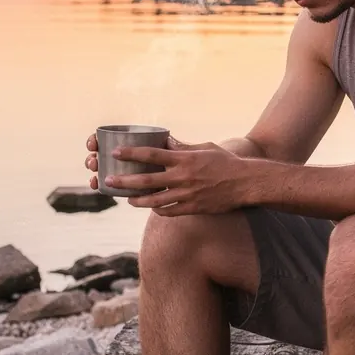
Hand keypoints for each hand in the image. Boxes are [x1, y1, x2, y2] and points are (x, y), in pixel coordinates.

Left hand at [85, 134, 254, 215]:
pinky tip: (151, 207)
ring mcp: (187, 195)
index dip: (131, 154)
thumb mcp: (205, 148)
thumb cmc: (226, 162)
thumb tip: (167, 142)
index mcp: (184, 159)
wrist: (246, 183)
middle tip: (109, 181)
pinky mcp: (193, 208)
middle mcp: (183, 178)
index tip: (116, 153)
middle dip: (125, 181)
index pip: (152, 155)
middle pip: (147, 181)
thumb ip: (184, 147)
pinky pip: (170, 212)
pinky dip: (158, 210)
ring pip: (155, 201)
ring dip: (137, 200)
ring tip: (127, 199)